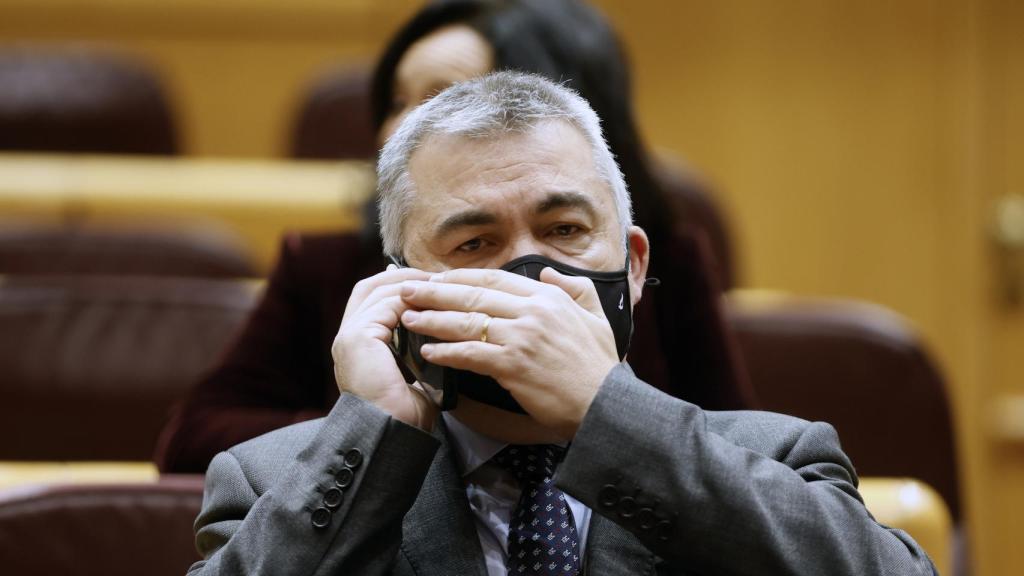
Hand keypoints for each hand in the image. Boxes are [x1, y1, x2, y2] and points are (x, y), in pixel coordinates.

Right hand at [332, 265, 435, 429]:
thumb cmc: (404, 417)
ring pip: (379, 292)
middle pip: (370, 287)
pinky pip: (386, 305)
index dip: (399, 287)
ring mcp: (348, 336)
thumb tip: (441, 336)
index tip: (431, 286)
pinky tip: (432, 302)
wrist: (391, 435)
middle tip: (435, 277)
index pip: (372, 300)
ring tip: (439, 285)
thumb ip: (418, 351)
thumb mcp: (413, 376)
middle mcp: (347, 338)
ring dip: (411, 286)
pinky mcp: (357, 337)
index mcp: (357, 347)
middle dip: (403, 277)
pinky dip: (410, 300)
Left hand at [397, 267, 618, 437]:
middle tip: (407, 291)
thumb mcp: (596, 317)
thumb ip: (574, 289)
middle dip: (435, 292)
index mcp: (548, 297)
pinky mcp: (513, 365)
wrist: (605, 404)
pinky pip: (470, 354)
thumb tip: (548, 273)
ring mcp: (522, 337)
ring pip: (466, 322)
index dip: (461, 277)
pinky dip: (446, 352)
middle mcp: (532, 311)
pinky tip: (427, 352)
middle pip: (473, 294)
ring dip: (432, 320)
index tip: (437, 278)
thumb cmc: (599, 366)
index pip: (495, 277)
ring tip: (408, 319)